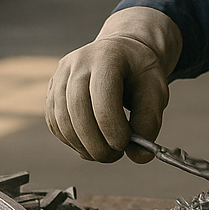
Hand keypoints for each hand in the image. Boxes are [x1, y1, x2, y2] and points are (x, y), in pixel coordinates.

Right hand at [45, 7, 182, 163]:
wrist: (124, 53)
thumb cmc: (140, 72)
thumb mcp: (156, 91)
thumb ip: (150, 122)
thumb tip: (139, 156)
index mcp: (107, 56)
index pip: (102, 97)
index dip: (112, 127)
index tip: (124, 145)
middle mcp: (78, 62)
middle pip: (77, 109)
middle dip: (95, 142)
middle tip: (113, 155)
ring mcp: (61, 75)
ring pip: (61, 119)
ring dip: (82, 145)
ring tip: (105, 152)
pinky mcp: (52, 90)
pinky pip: (54, 122)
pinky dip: (70, 140)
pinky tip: (89, 144)